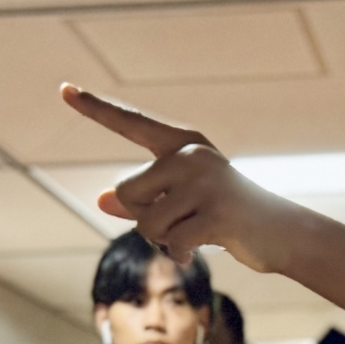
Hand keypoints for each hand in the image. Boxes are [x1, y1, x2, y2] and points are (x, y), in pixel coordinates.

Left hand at [63, 84, 301, 272]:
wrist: (281, 232)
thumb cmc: (224, 216)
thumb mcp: (180, 204)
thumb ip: (142, 200)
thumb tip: (102, 200)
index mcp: (181, 144)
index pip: (130, 124)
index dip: (95, 109)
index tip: (63, 89)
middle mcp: (191, 155)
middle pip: (128, 193)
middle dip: (145, 219)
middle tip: (181, 222)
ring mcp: (205, 182)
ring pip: (146, 223)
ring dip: (164, 240)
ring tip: (196, 233)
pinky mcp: (216, 212)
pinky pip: (172, 242)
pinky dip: (181, 254)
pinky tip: (203, 247)